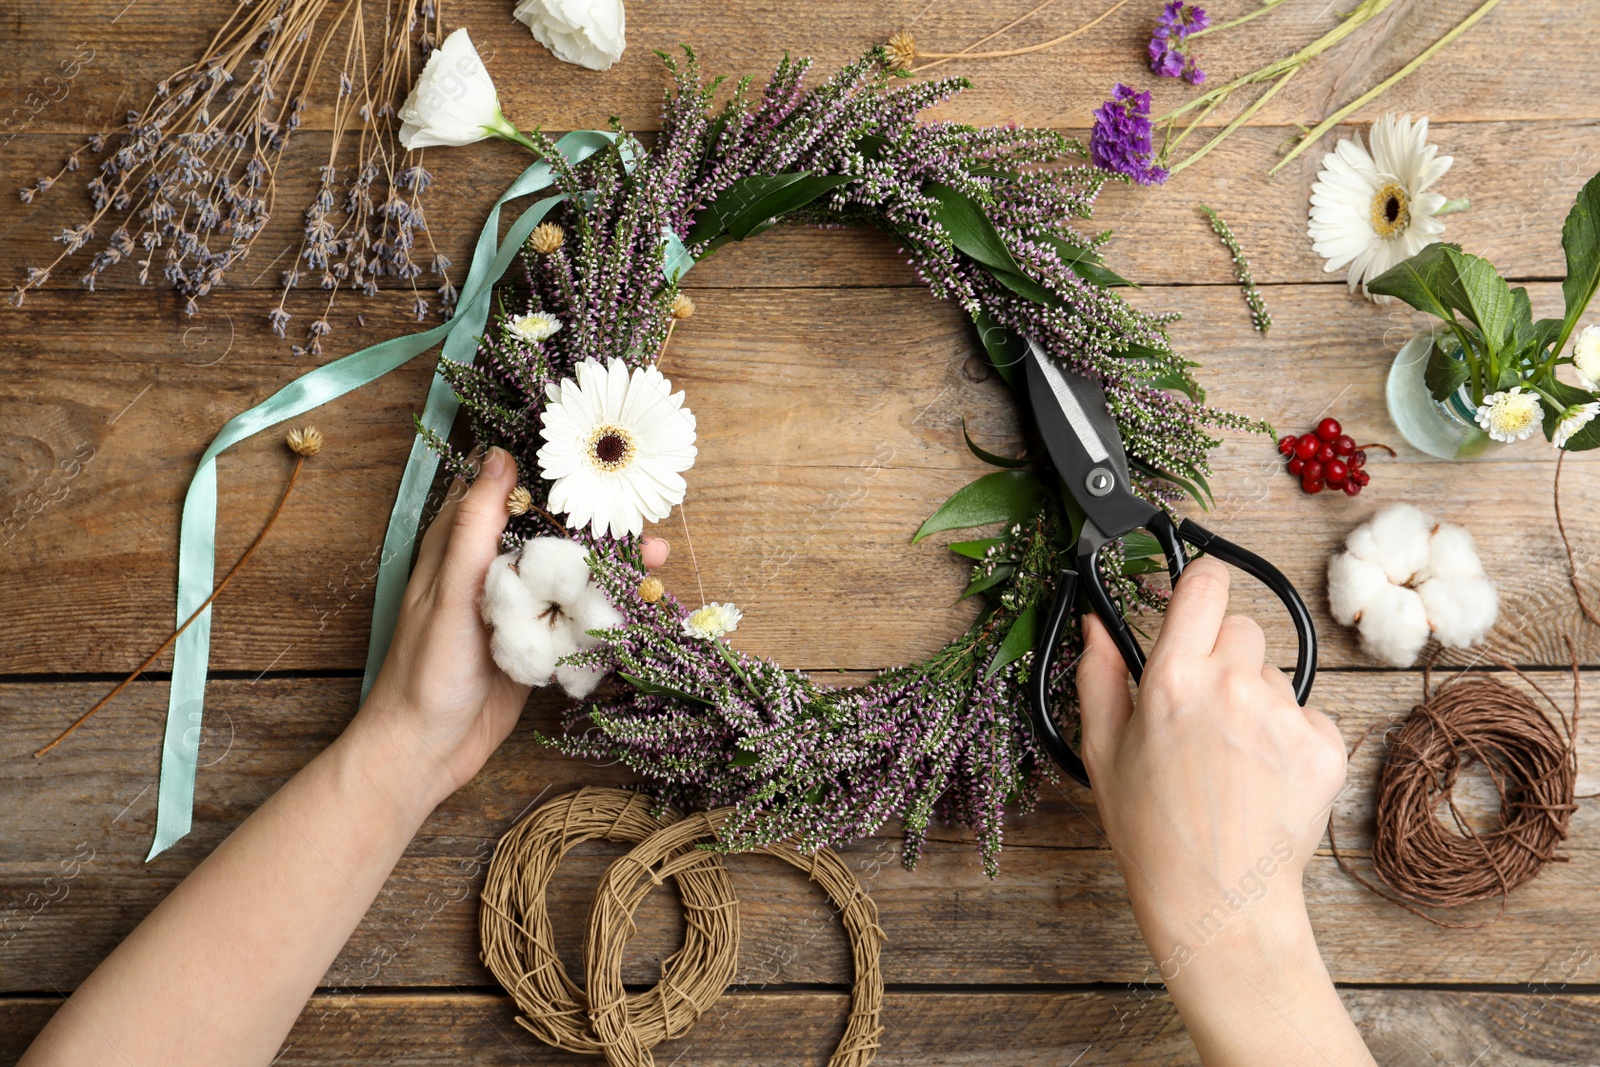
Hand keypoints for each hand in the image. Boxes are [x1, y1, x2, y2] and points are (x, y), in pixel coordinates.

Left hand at [353, 447, 667, 808]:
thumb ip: (476, 526)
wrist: (427, 749)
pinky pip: (578, 615)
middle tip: (645, 520)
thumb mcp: (453, 589)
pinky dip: (608, 607)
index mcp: (461, 545)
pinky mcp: (539, 641)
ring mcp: (519, 606)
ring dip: (612, 566)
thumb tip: (498, 455)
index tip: (596, 461)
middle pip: (553, 533)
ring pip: (571, 573)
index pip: (509, 492)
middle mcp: (492, 569)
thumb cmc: (427, 668)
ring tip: (656, 559)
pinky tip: (642, 602)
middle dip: (599, 524)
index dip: (550, 474)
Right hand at [1076, 556, 1347, 961]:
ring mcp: (1284, 715)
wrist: (1217, 900)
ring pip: (1275, 676)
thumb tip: (1097, 625)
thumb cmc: (1153, 833)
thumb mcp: (1102, 751)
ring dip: (1256, 700)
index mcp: (1173, 678)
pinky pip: (1308, 715)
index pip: (1205, 583)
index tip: (1197, 599)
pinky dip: (1289, 738)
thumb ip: (1098, 676)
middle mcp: (1233, 686)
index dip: (1201, 584)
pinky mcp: (1324, 746)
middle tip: (1204, 709)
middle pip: (1242, 628)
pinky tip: (1263, 778)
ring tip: (1232, 758)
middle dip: (1224, 656)